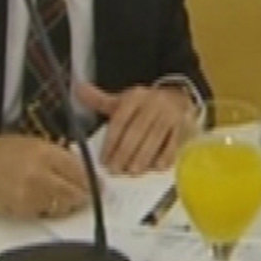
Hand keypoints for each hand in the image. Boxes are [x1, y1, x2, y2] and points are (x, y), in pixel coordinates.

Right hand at [0, 134, 91, 218]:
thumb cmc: (5, 152)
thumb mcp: (35, 143)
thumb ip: (61, 156)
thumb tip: (86, 172)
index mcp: (44, 152)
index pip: (79, 171)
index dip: (93, 181)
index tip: (99, 186)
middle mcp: (39, 174)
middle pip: (74, 192)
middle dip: (83, 195)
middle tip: (86, 196)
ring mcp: (30, 195)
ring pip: (62, 206)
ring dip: (68, 204)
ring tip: (65, 198)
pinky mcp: (22, 211)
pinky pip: (46, 214)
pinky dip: (50, 210)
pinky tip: (46, 203)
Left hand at [74, 81, 194, 175]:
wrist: (178, 97)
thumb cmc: (145, 104)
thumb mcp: (123, 100)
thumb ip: (100, 100)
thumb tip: (78, 89)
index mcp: (135, 97)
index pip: (120, 120)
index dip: (111, 142)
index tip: (104, 159)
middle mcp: (153, 104)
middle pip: (136, 131)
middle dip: (124, 153)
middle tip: (115, 170)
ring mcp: (169, 116)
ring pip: (154, 139)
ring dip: (142, 158)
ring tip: (132, 171)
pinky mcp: (183, 127)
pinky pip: (173, 144)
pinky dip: (164, 157)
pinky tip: (155, 168)